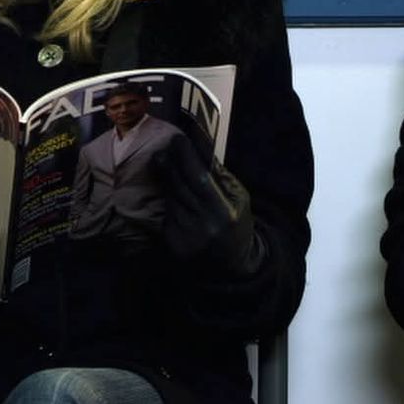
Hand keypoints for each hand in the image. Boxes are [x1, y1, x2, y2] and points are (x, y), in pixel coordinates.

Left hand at [152, 135, 264, 275]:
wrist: (233, 264)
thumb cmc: (238, 223)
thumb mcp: (239, 197)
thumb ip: (221, 175)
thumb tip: (201, 147)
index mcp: (224, 212)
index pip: (200, 178)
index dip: (186, 157)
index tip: (178, 139)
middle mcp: (203, 225)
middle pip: (180, 187)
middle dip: (170, 164)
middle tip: (164, 147)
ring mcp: (186, 237)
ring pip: (171, 199)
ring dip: (166, 180)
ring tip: (164, 163)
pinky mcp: (173, 244)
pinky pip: (167, 214)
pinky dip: (168, 201)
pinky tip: (171, 193)